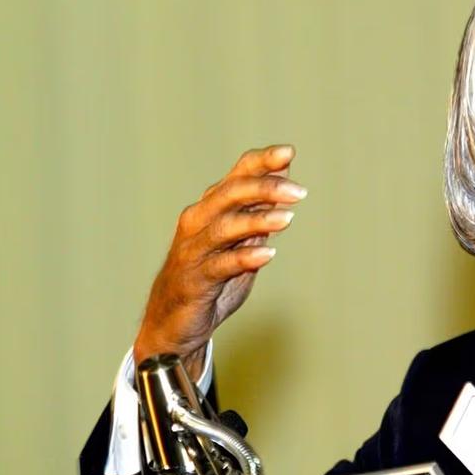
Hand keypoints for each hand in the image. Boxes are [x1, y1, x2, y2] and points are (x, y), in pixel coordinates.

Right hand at [133, 144, 306, 378]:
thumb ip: (260, 209)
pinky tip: (267, 256)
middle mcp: (198, 222)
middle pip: (230, 195)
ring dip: (258, 221)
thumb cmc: (211, 276)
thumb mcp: (241, 240)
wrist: (175, 322)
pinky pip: (220, 266)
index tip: (288, 152)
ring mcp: (193, 250)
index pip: (237, 176)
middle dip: (265, 188)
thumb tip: (286, 175)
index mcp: (211, 208)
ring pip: (225, 227)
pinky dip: (244, 258)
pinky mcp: (194, 280)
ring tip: (288, 219)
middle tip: (299, 192)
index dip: (262, 162)